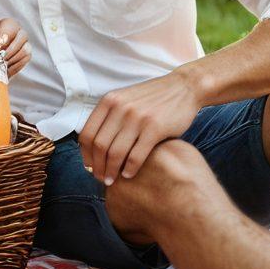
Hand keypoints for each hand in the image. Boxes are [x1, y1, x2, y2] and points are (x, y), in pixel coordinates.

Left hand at [79, 69, 200, 185]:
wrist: (183, 87)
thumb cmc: (152, 98)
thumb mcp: (125, 99)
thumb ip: (110, 116)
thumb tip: (94, 145)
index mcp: (109, 101)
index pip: (87, 133)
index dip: (85, 154)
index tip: (89, 166)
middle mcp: (120, 108)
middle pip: (99, 145)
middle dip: (97, 166)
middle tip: (100, 178)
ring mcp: (137, 118)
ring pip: (116, 152)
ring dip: (111, 171)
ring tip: (111, 180)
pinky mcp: (155, 128)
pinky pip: (136, 155)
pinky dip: (130, 168)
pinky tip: (129, 175)